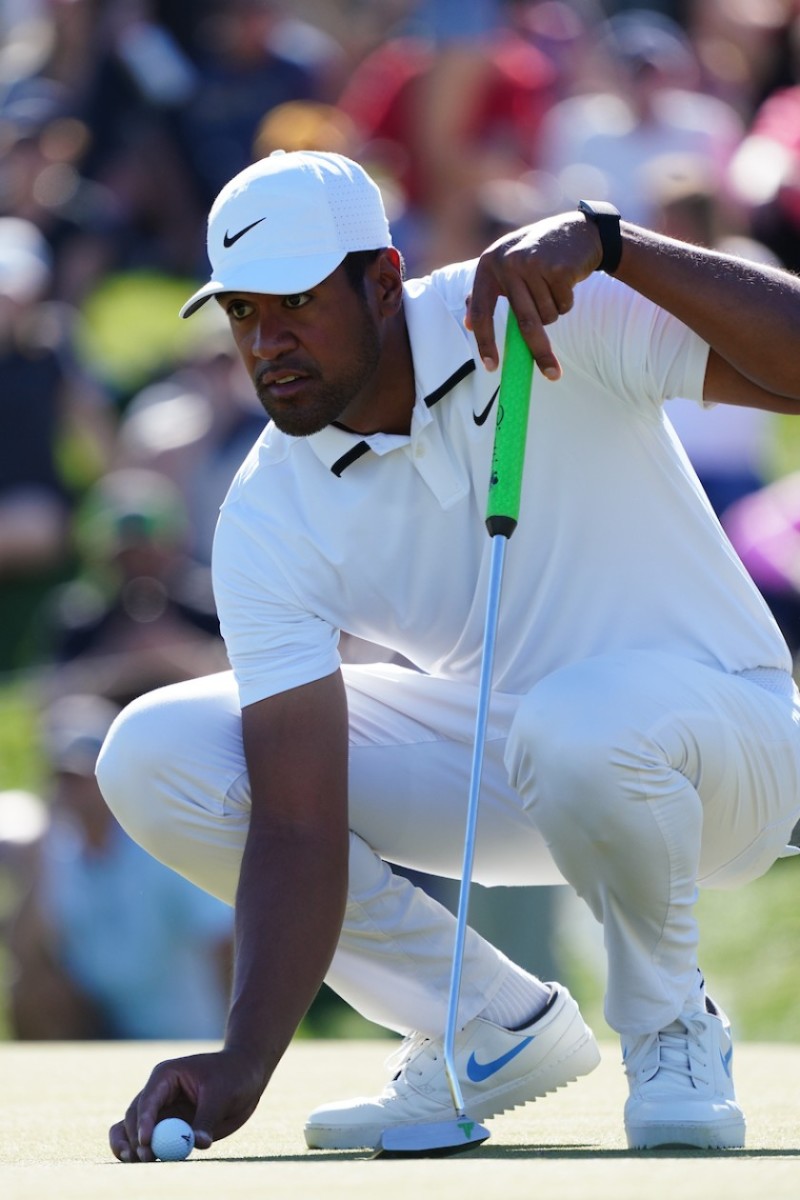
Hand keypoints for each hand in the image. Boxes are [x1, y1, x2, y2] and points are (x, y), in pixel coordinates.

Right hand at [109, 1047, 265, 1161]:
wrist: (246, 1075)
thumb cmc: (234, 1075)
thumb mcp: (222, 1093)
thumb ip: (207, 1119)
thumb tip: (197, 1144)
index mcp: (166, 1075)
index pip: (149, 1099)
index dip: (144, 1121)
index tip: (146, 1141)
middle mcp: (158, 1092)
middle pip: (135, 1116)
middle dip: (136, 1137)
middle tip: (146, 1157)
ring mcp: (161, 1110)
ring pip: (132, 1128)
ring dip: (130, 1145)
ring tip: (136, 1160)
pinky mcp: (168, 1126)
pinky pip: (147, 1139)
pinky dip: (140, 1150)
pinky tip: (138, 1160)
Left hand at [465, 212, 601, 378]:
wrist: (578, 230)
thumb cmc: (537, 253)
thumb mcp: (506, 264)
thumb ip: (488, 291)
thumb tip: (468, 325)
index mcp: (488, 264)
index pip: (481, 311)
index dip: (486, 342)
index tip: (491, 368)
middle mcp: (507, 263)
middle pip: (524, 322)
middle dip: (540, 352)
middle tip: (552, 375)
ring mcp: (533, 263)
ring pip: (547, 316)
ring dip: (554, 311)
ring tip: (553, 288)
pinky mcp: (558, 267)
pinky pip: (563, 305)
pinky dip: (567, 301)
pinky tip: (566, 280)